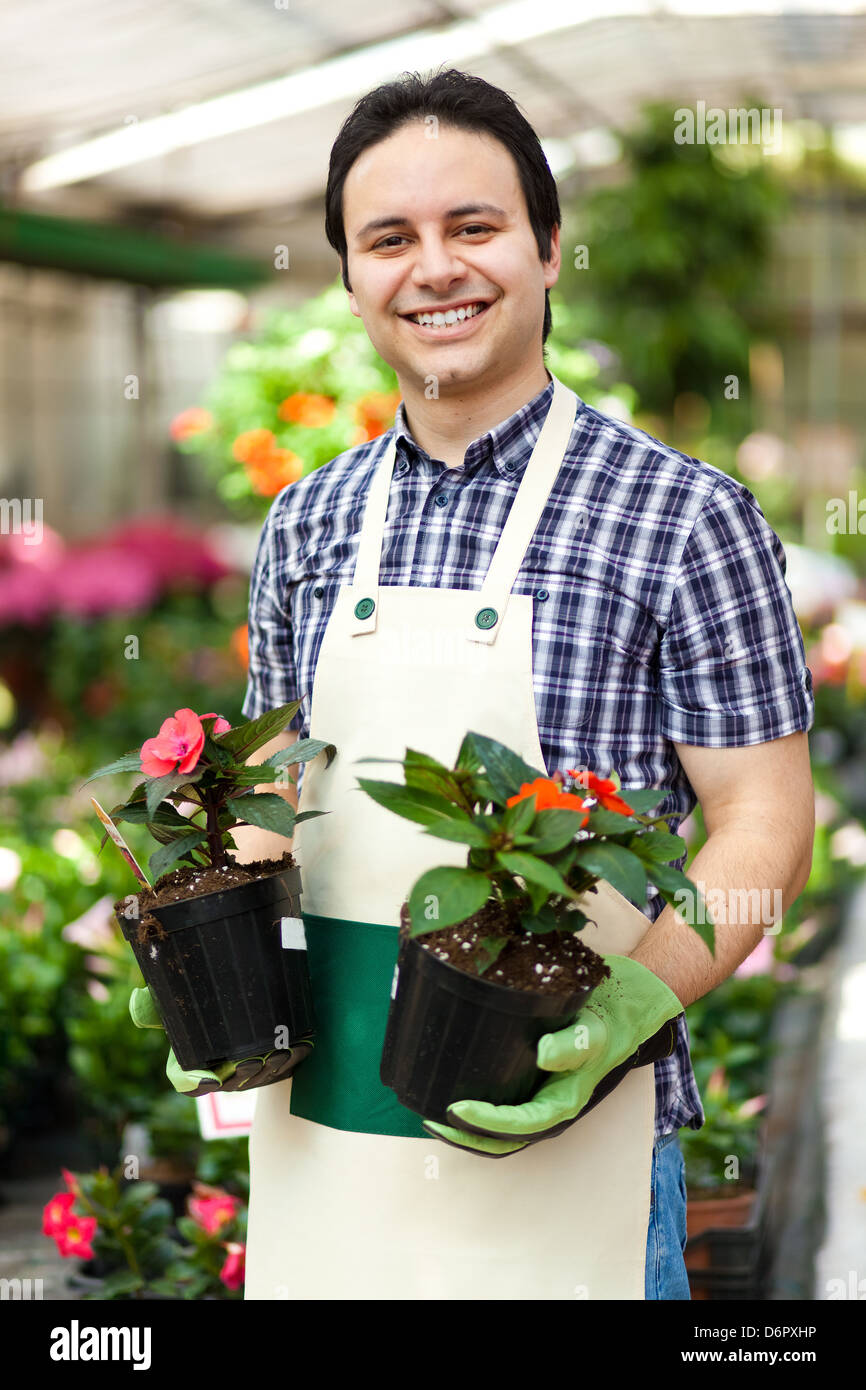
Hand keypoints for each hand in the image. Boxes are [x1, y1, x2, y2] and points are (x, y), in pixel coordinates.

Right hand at [129, 986, 313, 1096]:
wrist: (238, 982)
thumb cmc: (200, 996)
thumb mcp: (177, 997)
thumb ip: (156, 1001)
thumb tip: (138, 1003)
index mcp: (192, 1060)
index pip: (187, 1082)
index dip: (197, 1084)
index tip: (209, 1080)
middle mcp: (221, 1070)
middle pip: (231, 1084)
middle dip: (244, 1077)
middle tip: (253, 1062)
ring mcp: (249, 1069)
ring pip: (261, 1078)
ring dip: (273, 1070)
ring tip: (281, 1054)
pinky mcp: (275, 1060)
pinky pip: (286, 1067)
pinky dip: (295, 1059)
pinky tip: (303, 1047)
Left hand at [422, 954, 681, 1156]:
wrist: (620, 1013)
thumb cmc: (605, 1024)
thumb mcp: (592, 1032)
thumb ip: (571, 1045)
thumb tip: (541, 1055)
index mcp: (561, 1105)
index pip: (516, 1127)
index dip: (482, 1123)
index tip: (454, 1108)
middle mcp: (546, 1111)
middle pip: (499, 1141)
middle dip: (463, 1136)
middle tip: (429, 1117)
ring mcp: (537, 1102)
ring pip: (496, 1133)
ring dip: (464, 1131)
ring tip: (430, 1112)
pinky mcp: (529, 1088)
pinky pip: (498, 1112)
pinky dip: (473, 1113)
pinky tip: (450, 1092)